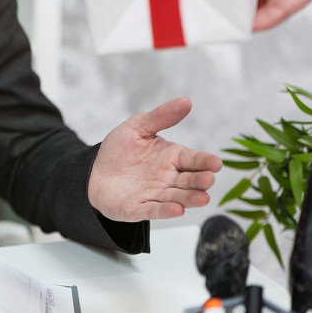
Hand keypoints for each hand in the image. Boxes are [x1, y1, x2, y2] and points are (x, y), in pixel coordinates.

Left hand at [88, 97, 221, 221]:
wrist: (95, 172)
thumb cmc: (120, 150)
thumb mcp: (137, 127)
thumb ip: (161, 117)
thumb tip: (186, 102)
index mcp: (172, 157)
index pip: (193, 159)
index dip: (205, 161)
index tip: (216, 163)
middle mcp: (168, 178)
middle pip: (189, 180)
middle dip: (200, 181)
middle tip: (209, 179)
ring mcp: (155, 195)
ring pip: (177, 197)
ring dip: (190, 198)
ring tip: (202, 198)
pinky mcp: (139, 209)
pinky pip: (154, 210)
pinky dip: (165, 211)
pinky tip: (177, 210)